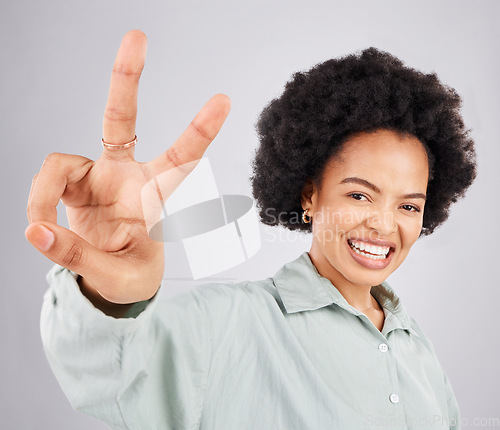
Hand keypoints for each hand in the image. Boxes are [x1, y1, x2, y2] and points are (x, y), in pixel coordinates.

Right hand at [25, 30, 230, 304]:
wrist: (115, 280)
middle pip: (122, 120)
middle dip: (126, 80)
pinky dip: (37, 204)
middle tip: (137, 36)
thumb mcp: (114, 276)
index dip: (199, 132)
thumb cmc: (129, 275)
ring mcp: (97, 177)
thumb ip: (77, 256)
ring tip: (42, 231)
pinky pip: (45, 181)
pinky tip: (41, 229)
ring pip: (60, 160)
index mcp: (154, 198)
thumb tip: (34, 230)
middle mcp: (127, 177)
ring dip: (44, 195)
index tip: (223, 100)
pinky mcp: (72, 184)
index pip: (181, 160)